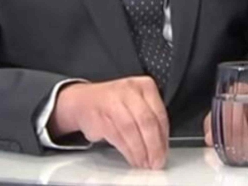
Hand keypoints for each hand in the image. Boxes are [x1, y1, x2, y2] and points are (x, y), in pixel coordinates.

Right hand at [49, 76, 168, 168]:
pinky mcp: (99, 116)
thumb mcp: (137, 103)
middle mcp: (128, 90)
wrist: (83, 101)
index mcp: (144, 85)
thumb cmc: (115, 104)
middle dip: (154, 146)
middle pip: (146, 121)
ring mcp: (112, 101)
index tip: (164, 152)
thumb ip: (151, 120)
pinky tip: (132, 158)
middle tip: (156, 161)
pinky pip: (117, 137)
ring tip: (144, 162)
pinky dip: (127, 151)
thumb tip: (162, 146)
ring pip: (131, 130)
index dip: (163, 138)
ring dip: (140, 151)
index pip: (159, 114)